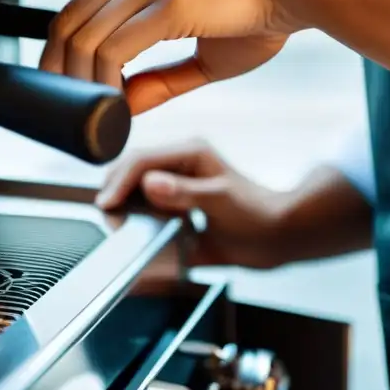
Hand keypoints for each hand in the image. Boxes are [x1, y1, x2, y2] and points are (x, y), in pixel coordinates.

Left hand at [39, 0, 310, 114]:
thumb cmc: (269, 5)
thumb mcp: (204, 49)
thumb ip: (159, 77)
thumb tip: (123, 104)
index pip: (82, 3)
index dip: (64, 48)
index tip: (65, 81)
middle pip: (70, 18)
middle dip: (56, 69)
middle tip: (61, 106)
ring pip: (85, 36)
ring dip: (78, 83)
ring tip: (90, 113)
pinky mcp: (168, 1)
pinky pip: (113, 48)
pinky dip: (103, 82)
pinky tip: (111, 105)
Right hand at [96, 139, 292, 269]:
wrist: (281, 236)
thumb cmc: (260, 215)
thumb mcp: (221, 201)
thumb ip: (185, 193)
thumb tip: (149, 184)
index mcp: (189, 153)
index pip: (142, 159)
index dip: (120, 180)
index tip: (107, 203)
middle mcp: (180, 166)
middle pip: (132, 171)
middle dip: (117, 191)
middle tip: (111, 217)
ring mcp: (178, 186)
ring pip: (135, 189)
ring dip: (125, 206)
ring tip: (121, 225)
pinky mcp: (178, 206)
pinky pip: (148, 210)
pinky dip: (137, 221)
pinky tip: (136, 233)